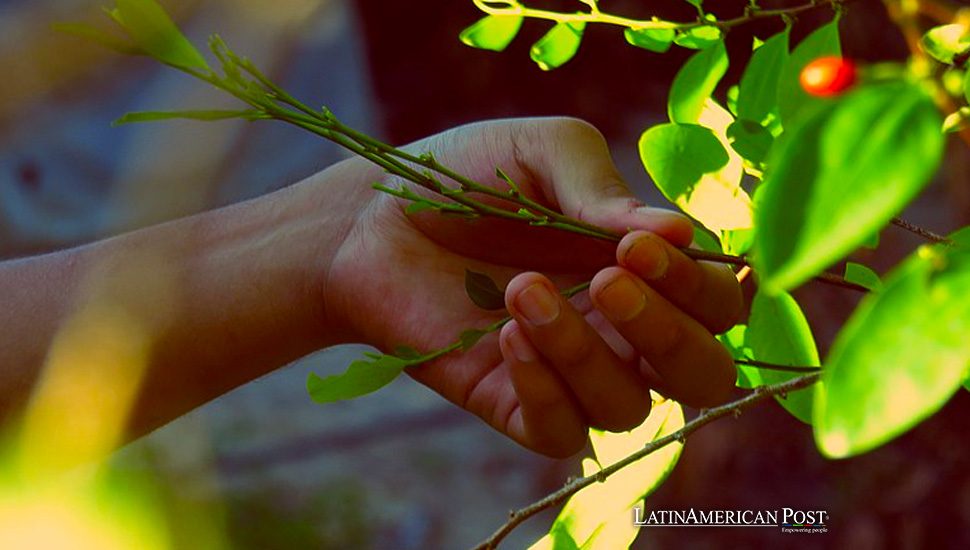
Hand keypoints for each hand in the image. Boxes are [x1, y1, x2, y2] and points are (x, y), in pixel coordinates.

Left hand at [322, 117, 741, 456]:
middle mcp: (619, 328)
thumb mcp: (539, 153)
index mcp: (642, 269)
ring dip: (585, 350)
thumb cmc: (463, 177)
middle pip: (700, 373)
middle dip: (669, 333)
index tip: (638, 245)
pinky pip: (562, 433)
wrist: (369, 218)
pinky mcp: (513, 403)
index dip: (699, 286)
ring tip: (523, 289)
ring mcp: (568, 370)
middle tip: (608, 280)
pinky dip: (546, 390)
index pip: (719, 304)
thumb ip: (605, 188)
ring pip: (628, 407)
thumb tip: (684, 235)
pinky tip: (505, 335)